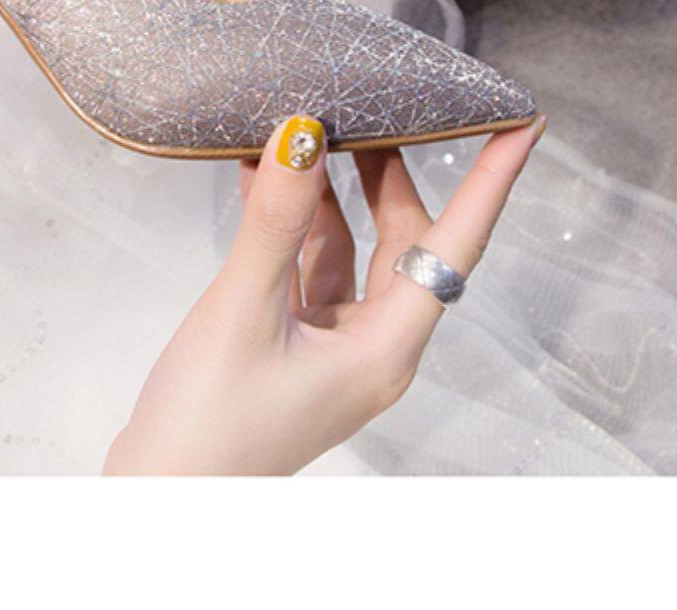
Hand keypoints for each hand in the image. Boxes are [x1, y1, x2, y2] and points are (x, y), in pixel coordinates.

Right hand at [105, 114, 546, 474]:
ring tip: (305, 136)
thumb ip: (276, 224)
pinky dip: (289, 230)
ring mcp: (332, 352)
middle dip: (389, 177)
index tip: (520, 126)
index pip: (456, 248)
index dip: (491, 183)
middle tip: (374, 111)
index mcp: (385, 351)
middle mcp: (371, 350)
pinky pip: (306, 274)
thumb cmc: (209, 428)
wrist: (156, 495)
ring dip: (328, 199)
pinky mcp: (293, 351)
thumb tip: (302, 137)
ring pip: (350, 256)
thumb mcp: (244, 312)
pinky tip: (265, 186)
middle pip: (404, 245)